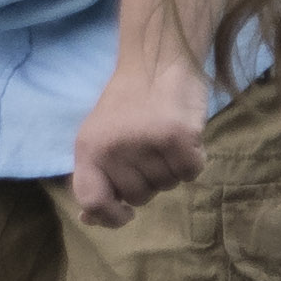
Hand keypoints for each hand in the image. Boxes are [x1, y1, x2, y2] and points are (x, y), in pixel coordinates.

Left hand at [68, 43, 211, 219]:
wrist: (158, 60)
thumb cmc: (130, 104)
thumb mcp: (99, 137)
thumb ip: (95, 177)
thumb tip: (90, 220)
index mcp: (87, 149)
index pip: (92, 201)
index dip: (110, 216)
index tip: (125, 213)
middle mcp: (113, 148)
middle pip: (139, 197)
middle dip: (148, 181)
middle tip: (148, 147)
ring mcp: (146, 143)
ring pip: (168, 186)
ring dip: (171, 168)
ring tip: (163, 137)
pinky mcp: (178, 138)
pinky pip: (191, 173)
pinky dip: (193, 161)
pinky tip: (183, 138)